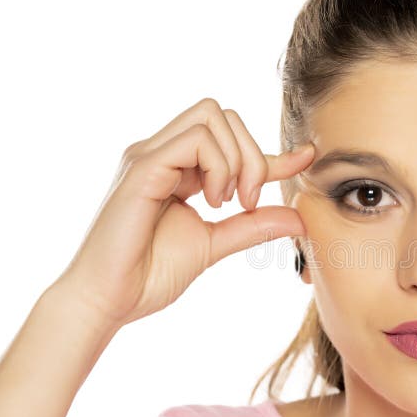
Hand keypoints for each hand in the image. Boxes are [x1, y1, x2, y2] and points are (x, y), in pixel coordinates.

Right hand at [54, 97, 314, 332]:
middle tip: (249, 202)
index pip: (230, 142)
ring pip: (211, 116)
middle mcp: (161, 153)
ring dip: (235, 160)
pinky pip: (194, 140)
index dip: (272, 150)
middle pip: (223, 115)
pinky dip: (217, 165)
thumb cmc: (149, 274)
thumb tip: (299, 217)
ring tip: (227, 202)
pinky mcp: (141, 167)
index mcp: (177, 169)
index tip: (307, 157)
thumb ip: (253, 225)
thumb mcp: (215, 244)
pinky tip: (212, 201)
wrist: (109, 301)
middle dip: (253, 155)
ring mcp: (149, 156)